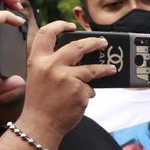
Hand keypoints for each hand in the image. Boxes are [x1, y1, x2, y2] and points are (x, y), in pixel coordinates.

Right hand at [14, 21, 116, 143]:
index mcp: (37, 61)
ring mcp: (66, 78)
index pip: (45, 33)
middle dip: (94, 42)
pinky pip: (90, 87)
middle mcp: (51, 66)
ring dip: (105, 69)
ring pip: (92, 68)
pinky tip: (82, 98)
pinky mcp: (78, 90)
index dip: (59, 25)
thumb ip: (52, 64)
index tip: (71, 25)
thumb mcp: (38, 77)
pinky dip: (88, 92)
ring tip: (111, 69)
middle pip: (77, 46)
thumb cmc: (40, 102)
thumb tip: (78, 55)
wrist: (40, 125)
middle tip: (104, 42)